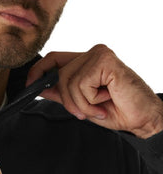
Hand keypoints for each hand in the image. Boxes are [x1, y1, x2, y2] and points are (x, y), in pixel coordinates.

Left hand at [26, 44, 162, 138]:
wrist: (143, 119)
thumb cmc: (117, 111)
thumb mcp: (81, 104)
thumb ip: (61, 93)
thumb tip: (39, 87)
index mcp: (86, 61)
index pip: (53, 58)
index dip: (38, 71)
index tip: (30, 87)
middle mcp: (92, 53)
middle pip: (59, 74)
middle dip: (68, 100)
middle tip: (86, 112)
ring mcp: (99, 55)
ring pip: (68, 81)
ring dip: (81, 104)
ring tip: (100, 107)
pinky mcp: (105, 61)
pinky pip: (81, 84)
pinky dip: (91, 100)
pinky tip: (107, 99)